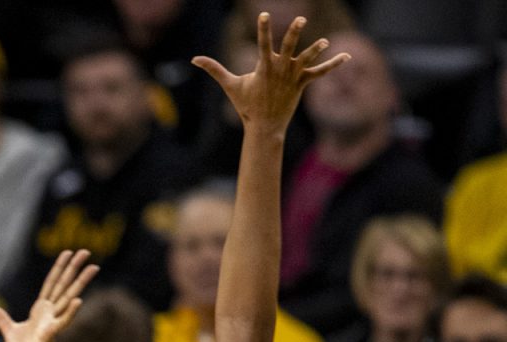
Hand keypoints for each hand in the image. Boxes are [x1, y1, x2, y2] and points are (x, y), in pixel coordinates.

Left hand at [0, 250, 98, 341]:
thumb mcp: (10, 332)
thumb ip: (2, 319)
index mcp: (41, 310)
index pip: (51, 284)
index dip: (59, 268)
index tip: (68, 252)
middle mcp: (50, 313)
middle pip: (63, 286)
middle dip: (74, 268)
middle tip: (87, 251)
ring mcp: (52, 323)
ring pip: (67, 298)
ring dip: (79, 283)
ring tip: (93, 268)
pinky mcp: (51, 335)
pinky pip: (62, 321)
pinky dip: (70, 311)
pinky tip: (78, 300)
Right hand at [192, 13, 348, 132]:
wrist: (264, 126)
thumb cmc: (246, 105)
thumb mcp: (230, 85)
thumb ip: (214, 69)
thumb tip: (194, 59)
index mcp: (264, 67)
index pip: (264, 44)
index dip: (263, 29)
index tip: (264, 15)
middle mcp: (280, 69)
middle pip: (289, 47)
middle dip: (294, 33)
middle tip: (300, 19)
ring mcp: (293, 76)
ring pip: (306, 60)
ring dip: (316, 50)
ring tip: (325, 42)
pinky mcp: (302, 84)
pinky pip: (320, 73)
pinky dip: (333, 64)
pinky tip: (346, 56)